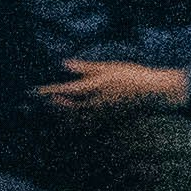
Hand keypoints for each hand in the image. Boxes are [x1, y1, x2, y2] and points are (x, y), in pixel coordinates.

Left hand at [35, 59, 189, 111]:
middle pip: (65, 109)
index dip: (48, 92)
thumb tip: (63, 64)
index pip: (65, 92)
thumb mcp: (109, 67)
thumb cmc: (134, 76)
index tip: (33, 92)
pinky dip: (74, 125)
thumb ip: (85, 68)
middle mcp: (96, 104)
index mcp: (95, 88)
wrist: (157, 93)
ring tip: (47, 116)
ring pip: (74, 120)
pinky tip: (68, 124)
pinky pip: (86, 126)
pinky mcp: (109, 120)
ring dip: (59, 118)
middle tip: (35, 105)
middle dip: (50, 107)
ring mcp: (103, 114)